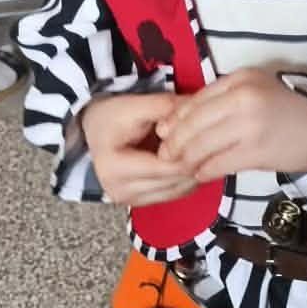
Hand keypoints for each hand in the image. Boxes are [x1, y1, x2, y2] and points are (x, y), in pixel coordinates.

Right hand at [81, 93, 198, 205]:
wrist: (94, 129)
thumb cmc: (111, 116)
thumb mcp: (135, 105)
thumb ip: (166, 107)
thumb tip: (199, 111)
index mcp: (114, 168)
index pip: (164, 167)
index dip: (188, 152)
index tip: (206, 135)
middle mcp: (119, 190)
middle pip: (173, 182)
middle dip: (196, 162)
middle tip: (212, 142)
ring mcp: (129, 200)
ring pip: (177, 192)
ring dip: (194, 172)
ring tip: (205, 150)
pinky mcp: (138, 203)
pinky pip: (173, 194)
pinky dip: (185, 179)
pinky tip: (192, 161)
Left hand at [155, 68, 306, 181]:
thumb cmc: (287, 110)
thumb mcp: (255, 89)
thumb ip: (223, 98)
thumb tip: (182, 119)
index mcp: (239, 78)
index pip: (196, 99)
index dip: (175, 118)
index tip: (163, 132)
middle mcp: (242, 97)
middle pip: (194, 122)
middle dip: (174, 141)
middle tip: (165, 154)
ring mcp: (249, 124)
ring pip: (203, 144)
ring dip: (187, 159)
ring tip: (180, 167)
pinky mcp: (256, 151)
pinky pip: (219, 163)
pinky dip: (205, 171)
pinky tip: (200, 175)